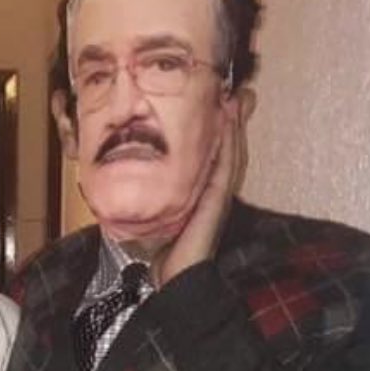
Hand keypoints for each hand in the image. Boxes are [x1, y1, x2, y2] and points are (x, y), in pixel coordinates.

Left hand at [155, 86, 254, 287]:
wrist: (175, 279)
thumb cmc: (162, 252)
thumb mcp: (154, 213)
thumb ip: (150, 194)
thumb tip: (128, 171)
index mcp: (202, 192)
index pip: (215, 153)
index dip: (221, 128)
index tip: (222, 101)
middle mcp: (214, 191)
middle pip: (229, 148)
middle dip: (234, 120)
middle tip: (241, 91)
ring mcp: (218, 196)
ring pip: (231, 153)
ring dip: (235, 125)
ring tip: (238, 99)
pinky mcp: (216, 201)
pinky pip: (225, 168)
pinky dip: (228, 145)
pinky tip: (228, 126)